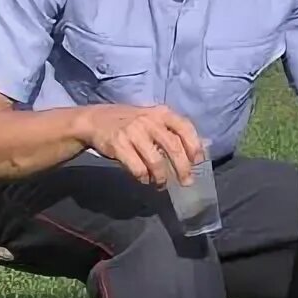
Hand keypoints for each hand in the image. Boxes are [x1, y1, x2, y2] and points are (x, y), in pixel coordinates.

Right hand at [77, 104, 204, 185]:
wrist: (95, 120)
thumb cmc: (129, 122)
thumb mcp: (152, 119)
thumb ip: (172, 131)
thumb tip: (201, 148)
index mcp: (161, 113)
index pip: (184, 127)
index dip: (194, 146)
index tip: (197, 161)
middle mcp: (149, 120)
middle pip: (173, 147)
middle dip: (182, 168)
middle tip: (186, 181)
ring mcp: (133, 132)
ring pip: (156, 161)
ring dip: (162, 177)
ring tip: (161, 184)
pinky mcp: (119, 145)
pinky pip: (138, 168)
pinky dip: (144, 177)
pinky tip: (144, 179)